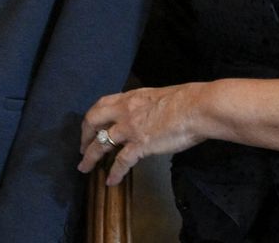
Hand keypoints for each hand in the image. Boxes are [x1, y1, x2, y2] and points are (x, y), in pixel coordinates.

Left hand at [78, 83, 208, 185]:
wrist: (196, 107)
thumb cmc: (186, 101)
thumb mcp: (158, 97)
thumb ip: (147, 106)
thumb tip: (149, 115)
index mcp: (130, 98)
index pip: (102, 104)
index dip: (93, 115)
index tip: (90, 125)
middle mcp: (124, 111)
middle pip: (93, 121)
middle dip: (84, 135)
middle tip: (81, 148)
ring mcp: (130, 128)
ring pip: (101, 143)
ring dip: (90, 156)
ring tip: (84, 168)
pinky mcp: (140, 144)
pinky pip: (121, 161)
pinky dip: (115, 173)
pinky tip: (111, 181)